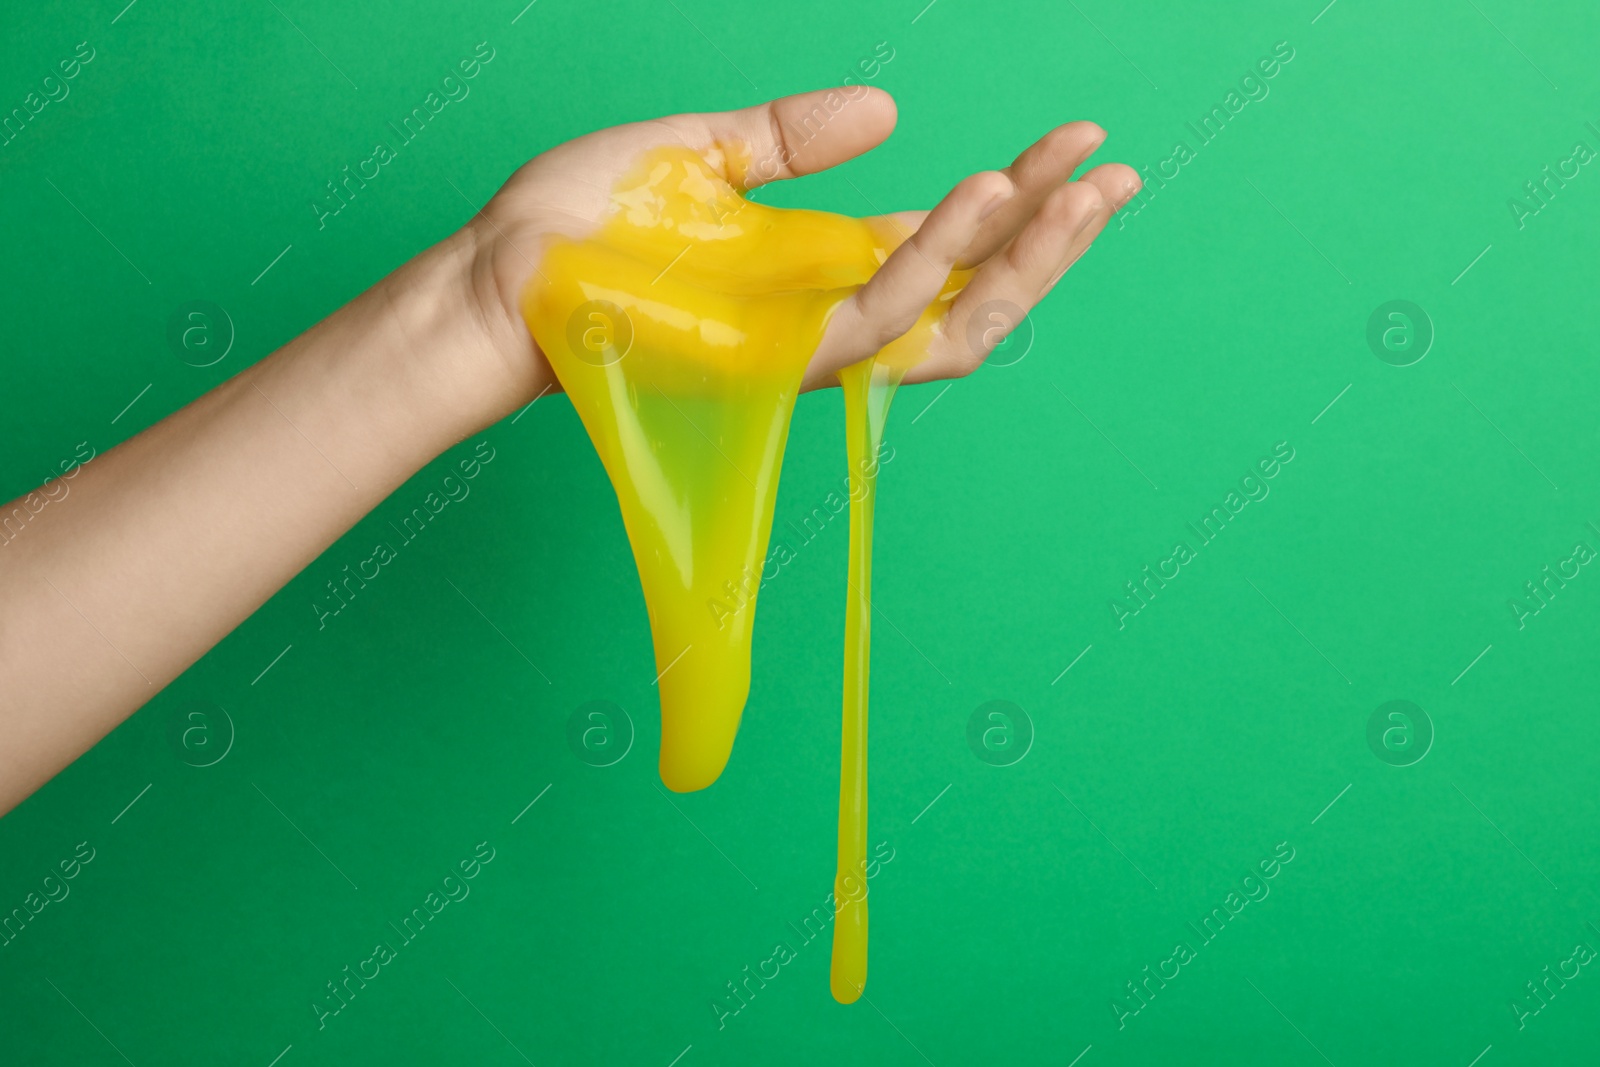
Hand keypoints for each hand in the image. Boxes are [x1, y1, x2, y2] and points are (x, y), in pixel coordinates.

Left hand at [459, 87, 1139, 400]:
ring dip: (1020, 253)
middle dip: (1053, 240)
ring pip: (949, 322)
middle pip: (972, 295)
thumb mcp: (699, 154)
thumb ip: (791, 139)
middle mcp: (827, 316)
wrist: (500, 274)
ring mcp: (804, 345)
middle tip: (1117, 173)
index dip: (1018, 201)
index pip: (946, 244)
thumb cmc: (582, 227)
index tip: (1077, 144)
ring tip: (1079, 184)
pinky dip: (933, 259)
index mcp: (820, 267)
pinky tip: (974, 192)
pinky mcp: (774, 359)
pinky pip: (877, 320)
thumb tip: (888, 111)